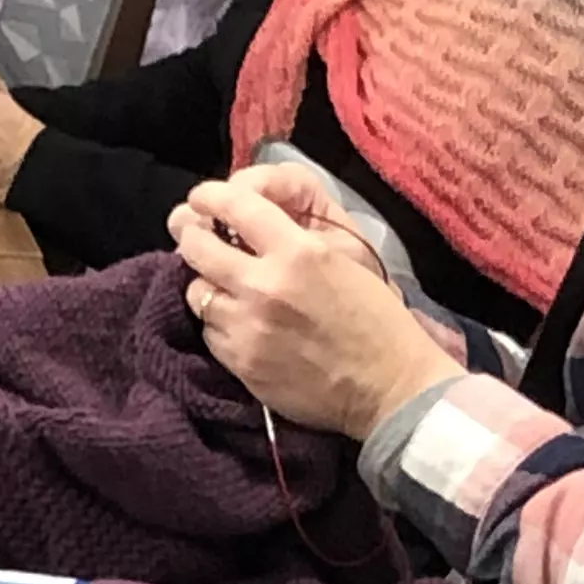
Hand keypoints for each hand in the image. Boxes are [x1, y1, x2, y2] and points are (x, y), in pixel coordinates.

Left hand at [165, 176, 452, 440]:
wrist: (391, 386)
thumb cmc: (377, 320)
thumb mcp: (345, 260)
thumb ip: (293, 238)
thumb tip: (248, 225)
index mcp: (299, 252)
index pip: (236, 205)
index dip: (210, 197)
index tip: (201, 198)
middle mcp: (265, 285)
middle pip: (197, 247)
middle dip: (192, 237)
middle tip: (196, 238)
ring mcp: (247, 326)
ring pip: (196, 292)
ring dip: (206, 286)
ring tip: (223, 288)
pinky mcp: (240, 362)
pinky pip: (208, 332)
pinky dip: (217, 325)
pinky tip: (237, 325)